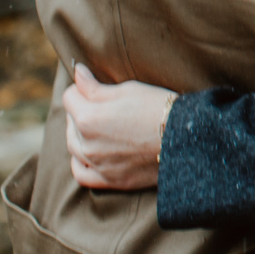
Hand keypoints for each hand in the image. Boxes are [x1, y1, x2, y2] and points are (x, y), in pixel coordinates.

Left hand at [64, 63, 176, 191]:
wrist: (184, 140)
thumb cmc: (158, 108)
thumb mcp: (128, 90)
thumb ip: (95, 86)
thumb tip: (77, 74)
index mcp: (89, 117)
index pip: (70, 97)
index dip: (82, 87)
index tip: (93, 84)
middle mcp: (86, 143)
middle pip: (70, 121)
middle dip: (80, 109)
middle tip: (101, 102)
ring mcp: (96, 164)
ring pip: (73, 147)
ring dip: (79, 133)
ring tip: (97, 124)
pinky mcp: (108, 179)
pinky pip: (81, 173)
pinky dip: (80, 161)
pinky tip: (89, 153)